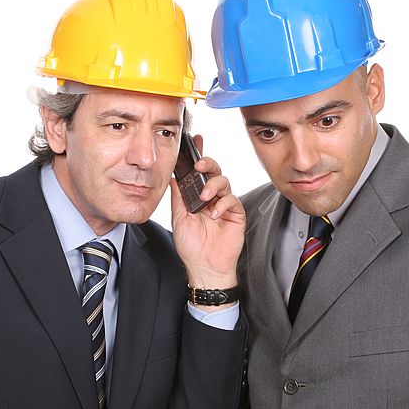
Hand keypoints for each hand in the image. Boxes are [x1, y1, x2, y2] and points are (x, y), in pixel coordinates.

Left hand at [170, 135, 244, 292]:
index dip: (198, 156)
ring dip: (214, 185)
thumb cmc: (191, 247)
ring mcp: (224, 205)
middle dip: (208, 163)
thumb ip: (178, 197)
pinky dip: (223, 203)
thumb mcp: (179, 218)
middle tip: (200, 165)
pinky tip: (215, 213)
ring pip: (224, 182)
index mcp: (197, 197)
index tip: (195, 140)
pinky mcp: (236, 214)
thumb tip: (172, 177)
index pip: (198, 172)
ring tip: (205, 197)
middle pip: (214, 171)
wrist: (204, 268)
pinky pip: (232, 200)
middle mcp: (212, 198)